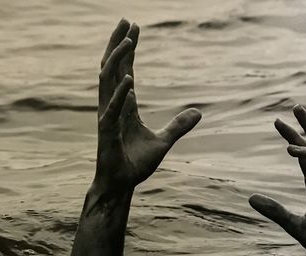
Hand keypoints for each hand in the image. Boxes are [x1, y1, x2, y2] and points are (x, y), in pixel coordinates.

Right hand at [95, 19, 200, 190]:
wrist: (122, 185)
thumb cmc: (136, 163)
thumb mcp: (164, 141)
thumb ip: (179, 126)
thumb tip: (199, 112)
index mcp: (125, 106)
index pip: (125, 71)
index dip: (128, 50)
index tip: (135, 29)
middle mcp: (113, 106)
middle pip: (112, 68)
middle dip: (118, 44)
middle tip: (126, 20)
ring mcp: (108, 117)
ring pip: (107, 82)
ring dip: (118, 61)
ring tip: (129, 41)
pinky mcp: (106, 132)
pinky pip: (113, 110)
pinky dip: (120, 95)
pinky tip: (130, 80)